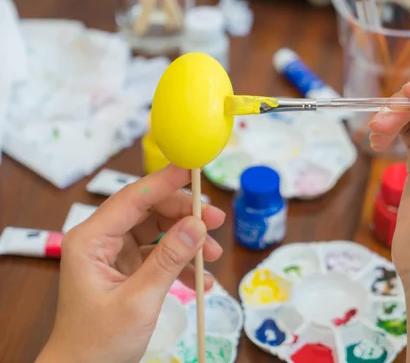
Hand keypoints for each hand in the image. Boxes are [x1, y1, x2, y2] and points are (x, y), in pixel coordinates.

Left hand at [37, 165, 224, 362]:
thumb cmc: (99, 342)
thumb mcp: (139, 300)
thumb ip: (169, 260)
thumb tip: (198, 225)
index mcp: (91, 240)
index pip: (133, 198)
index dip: (165, 181)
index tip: (194, 169)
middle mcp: (102, 239)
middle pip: (150, 210)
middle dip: (185, 216)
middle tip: (216, 222)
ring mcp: (115, 252)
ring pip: (159, 230)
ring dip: (188, 240)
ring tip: (211, 257)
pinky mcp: (128, 266)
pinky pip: (160, 253)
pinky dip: (182, 262)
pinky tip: (201, 279)